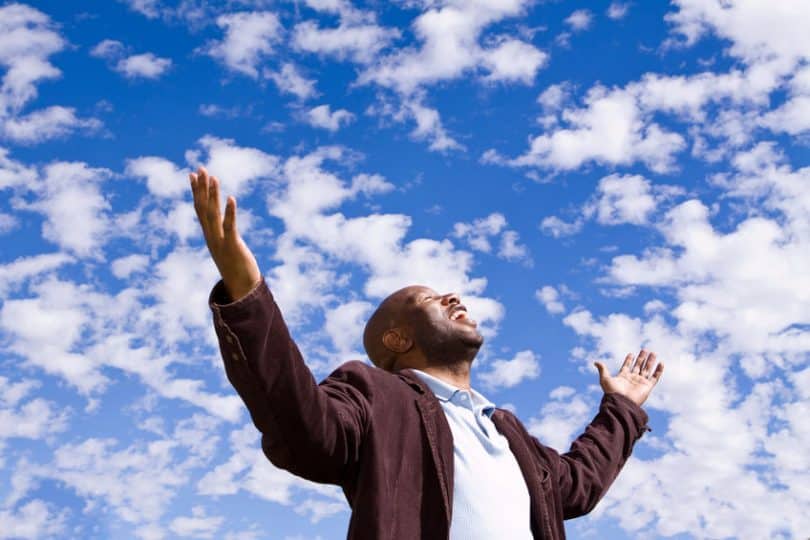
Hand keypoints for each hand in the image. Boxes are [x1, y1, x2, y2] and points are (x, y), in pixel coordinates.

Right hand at [189, 166, 260, 300]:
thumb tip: (222, 227)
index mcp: (210, 235)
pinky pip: (230, 226)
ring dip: (213, 195)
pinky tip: (231, 198)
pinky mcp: (233, 246)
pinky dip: (230, 212)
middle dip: (202, 188)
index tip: (192, 174)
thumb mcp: (226, 248)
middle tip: (201, 168)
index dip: (196, 192)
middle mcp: (212, 236)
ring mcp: (220, 241)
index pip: (200, 209)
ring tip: (213, 177)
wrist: (241, 289)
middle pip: (204, 208)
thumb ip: (223, 236)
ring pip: (213, 215)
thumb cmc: (237, 269)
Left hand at [594, 350, 663, 406]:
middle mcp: (632, 379)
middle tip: (645, 349)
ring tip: (653, 353)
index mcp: (623, 377)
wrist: (621, 403)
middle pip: (638, 366)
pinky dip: (658, 370)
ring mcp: (640, 382)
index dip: (629, 360)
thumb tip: (595, 362)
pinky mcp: (648, 386)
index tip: (631, 354)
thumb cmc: (612, 392)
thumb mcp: (605, 378)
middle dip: (641, 358)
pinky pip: (655, 377)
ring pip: (647, 370)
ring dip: (650, 361)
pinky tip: (661, 363)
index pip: (627, 366)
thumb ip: (602, 369)